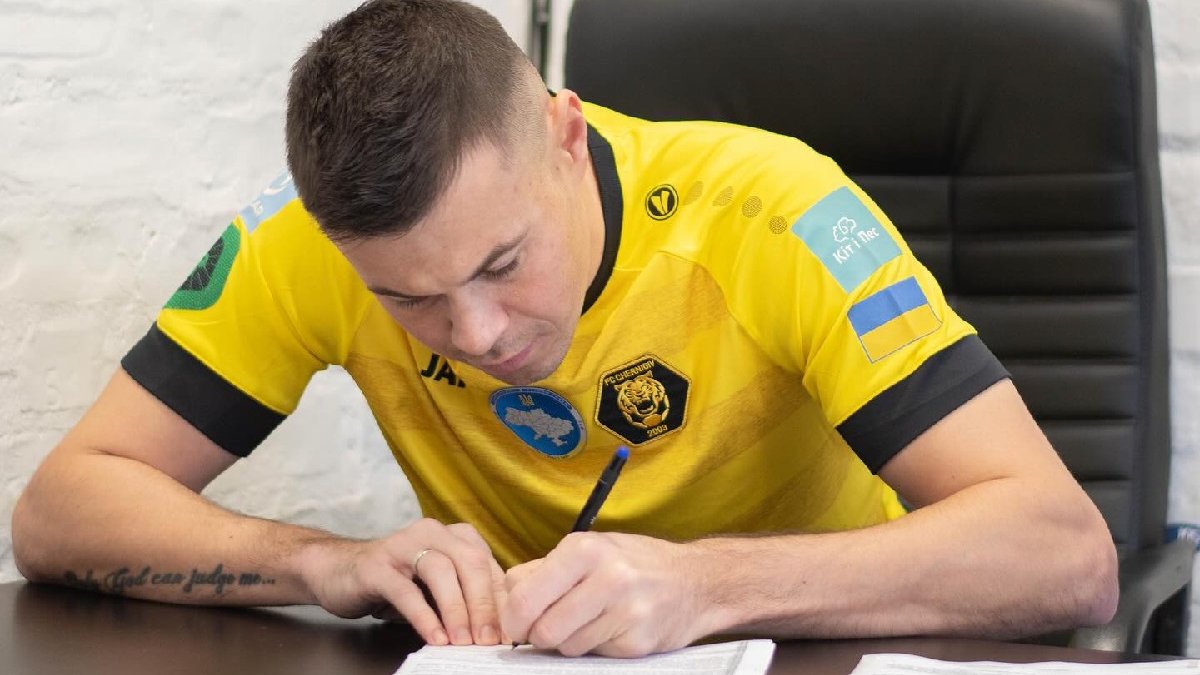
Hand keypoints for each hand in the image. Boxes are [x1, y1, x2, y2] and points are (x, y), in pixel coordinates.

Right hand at [299, 519, 506, 645]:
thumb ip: (464, 596)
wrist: (338, 570)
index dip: (500, 600)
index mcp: (454, 536)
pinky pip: (406, 591)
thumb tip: (497, 628)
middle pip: (470, 563)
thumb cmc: (396, 581)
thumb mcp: (436, 586)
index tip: (509, 631)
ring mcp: (403, 546)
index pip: (488, 565)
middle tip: (489, 640)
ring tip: (463, 641)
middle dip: (483, 605)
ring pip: (441, 572)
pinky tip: (435, 636)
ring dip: (457, 610)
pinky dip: (424, 616)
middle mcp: (432, 533)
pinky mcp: (377, 567)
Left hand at [500, 532, 711, 656]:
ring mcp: (626, 611)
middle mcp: (607, 576)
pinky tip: (612, 628)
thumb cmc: (634, 564)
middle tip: (548, 629)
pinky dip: (596, 647)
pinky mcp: (638, 641)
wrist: (696, 582)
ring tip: (589, 621)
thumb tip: (505, 597)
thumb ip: (544, 570)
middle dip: (538, 636)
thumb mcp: (589, 550)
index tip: (517, 624)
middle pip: (542, 629)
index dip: (512, 619)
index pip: (523, 597)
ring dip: (569, 642)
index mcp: (585, 549)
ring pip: (566, 647)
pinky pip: (594, 656)